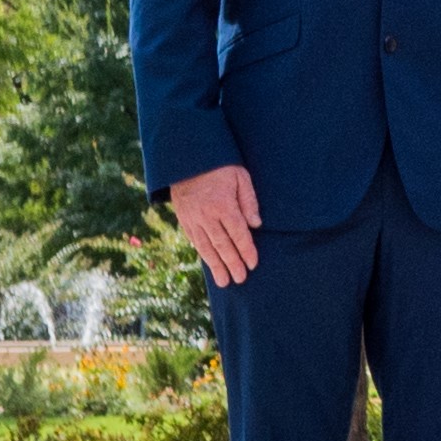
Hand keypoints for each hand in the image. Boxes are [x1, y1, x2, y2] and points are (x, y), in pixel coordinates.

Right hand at [166, 165, 262, 287]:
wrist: (186, 159)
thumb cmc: (220, 165)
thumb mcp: (240, 176)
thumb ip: (249, 200)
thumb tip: (256, 224)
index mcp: (222, 205)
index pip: (238, 234)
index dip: (246, 250)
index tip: (253, 264)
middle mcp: (206, 215)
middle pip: (222, 245)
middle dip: (232, 264)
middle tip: (241, 279)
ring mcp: (193, 219)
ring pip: (206, 247)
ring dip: (216, 266)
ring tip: (224, 282)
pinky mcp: (184, 219)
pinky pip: (195, 240)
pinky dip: (203, 253)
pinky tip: (210, 263)